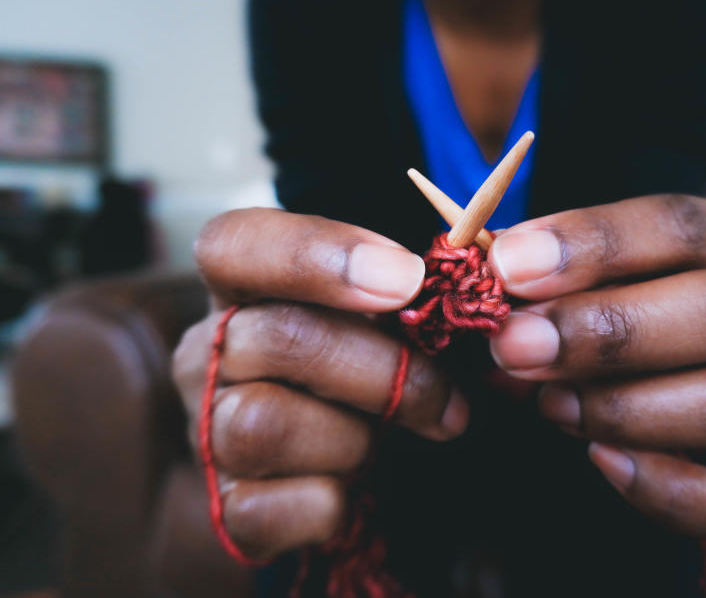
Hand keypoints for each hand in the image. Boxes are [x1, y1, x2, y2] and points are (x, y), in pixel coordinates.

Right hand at [172, 208, 467, 559]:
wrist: (351, 473)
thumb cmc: (375, 372)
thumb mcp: (392, 318)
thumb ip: (410, 293)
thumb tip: (447, 285)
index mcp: (246, 288)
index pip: (234, 245)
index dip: (316, 254)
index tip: (407, 279)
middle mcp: (209, 352)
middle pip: (276, 339)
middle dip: (383, 369)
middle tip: (447, 396)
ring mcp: (208, 431)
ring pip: (263, 425)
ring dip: (356, 439)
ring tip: (387, 444)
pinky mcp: (225, 507)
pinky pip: (266, 510)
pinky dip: (328, 504)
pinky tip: (354, 491)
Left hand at [487, 195, 705, 540]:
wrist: (663, 367)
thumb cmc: (615, 307)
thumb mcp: (584, 277)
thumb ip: (546, 284)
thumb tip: (491, 292)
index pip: (680, 226)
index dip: (594, 243)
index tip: (511, 266)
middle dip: (610, 331)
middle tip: (517, 345)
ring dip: (629, 407)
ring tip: (550, 404)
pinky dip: (668, 488)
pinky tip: (601, 461)